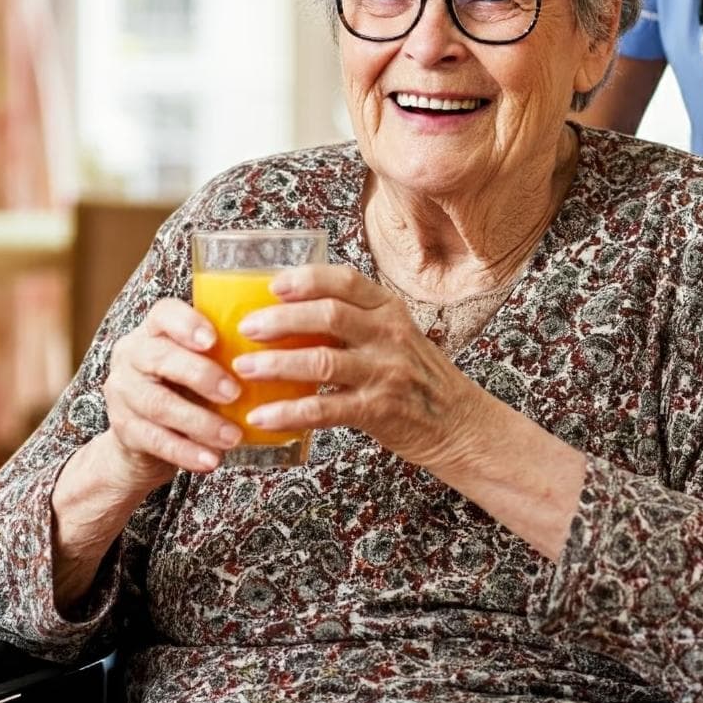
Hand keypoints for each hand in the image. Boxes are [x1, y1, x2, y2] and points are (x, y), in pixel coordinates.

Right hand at [101, 297, 244, 491]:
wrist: (143, 437)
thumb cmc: (185, 388)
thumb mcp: (200, 362)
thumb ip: (227, 353)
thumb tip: (289, 353)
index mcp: (154, 330)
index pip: (164, 314)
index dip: (187, 324)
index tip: (214, 340)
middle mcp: (132, 355)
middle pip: (161, 358)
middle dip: (201, 375)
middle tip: (236, 392)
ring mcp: (123, 392)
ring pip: (159, 404)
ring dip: (200, 422)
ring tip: (232, 437)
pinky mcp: (123, 429)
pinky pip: (155, 440)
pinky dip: (186, 452)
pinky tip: (211, 460)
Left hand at [231, 264, 486, 470]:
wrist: (459, 422)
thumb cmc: (417, 377)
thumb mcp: (395, 335)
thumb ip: (355, 322)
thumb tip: (289, 315)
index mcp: (389, 309)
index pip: (346, 281)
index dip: (306, 279)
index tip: (273, 285)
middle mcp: (389, 335)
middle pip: (328, 315)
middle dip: (281, 320)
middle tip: (247, 327)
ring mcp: (385, 372)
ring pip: (322, 361)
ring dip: (277, 364)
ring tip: (244, 368)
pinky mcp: (379, 411)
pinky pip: (324, 409)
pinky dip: (288, 413)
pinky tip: (261, 417)